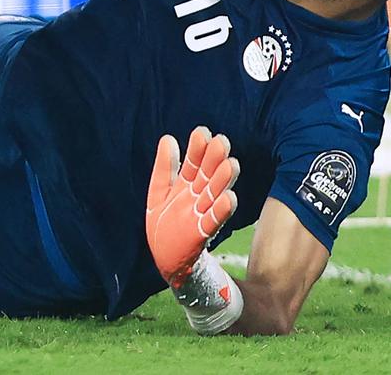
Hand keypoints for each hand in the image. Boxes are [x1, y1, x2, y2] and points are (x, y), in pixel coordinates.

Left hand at [146, 127, 239, 287]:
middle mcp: (196, 197)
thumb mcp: (158, 192)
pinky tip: (230, 197)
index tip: (203, 131)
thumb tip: (169, 138)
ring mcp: (201, 214)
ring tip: (231, 164)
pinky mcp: (202, 233)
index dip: (198, 149)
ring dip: (223, 181)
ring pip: (214, 194)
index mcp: (185, 185)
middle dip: (214, 160)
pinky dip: (221, 210)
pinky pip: (213, 220)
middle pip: (207, 175)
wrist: (165, 258)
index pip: (193, 163)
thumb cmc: (163, 224)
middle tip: (222, 141)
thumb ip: (164, 167)